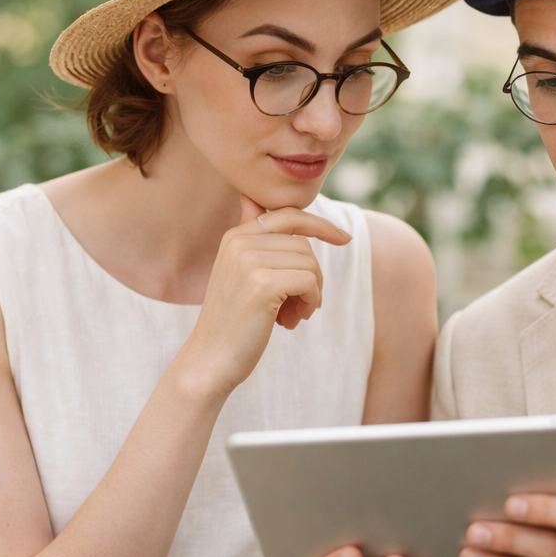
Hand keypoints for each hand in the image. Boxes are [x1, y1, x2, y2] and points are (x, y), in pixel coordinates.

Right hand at [185, 194, 350, 394]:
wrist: (211, 359)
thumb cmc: (233, 320)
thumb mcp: (241, 272)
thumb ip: (254, 238)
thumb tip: (252, 197)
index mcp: (235, 235)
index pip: (288, 214)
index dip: (320, 224)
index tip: (345, 239)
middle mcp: (240, 241)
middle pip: (304, 244)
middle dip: (313, 275)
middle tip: (302, 303)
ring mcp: (249, 261)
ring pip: (310, 263)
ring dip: (312, 294)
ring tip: (293, 316)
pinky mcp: (263, 283)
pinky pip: (310, 282)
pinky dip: (310, 302)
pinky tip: (292, 321)